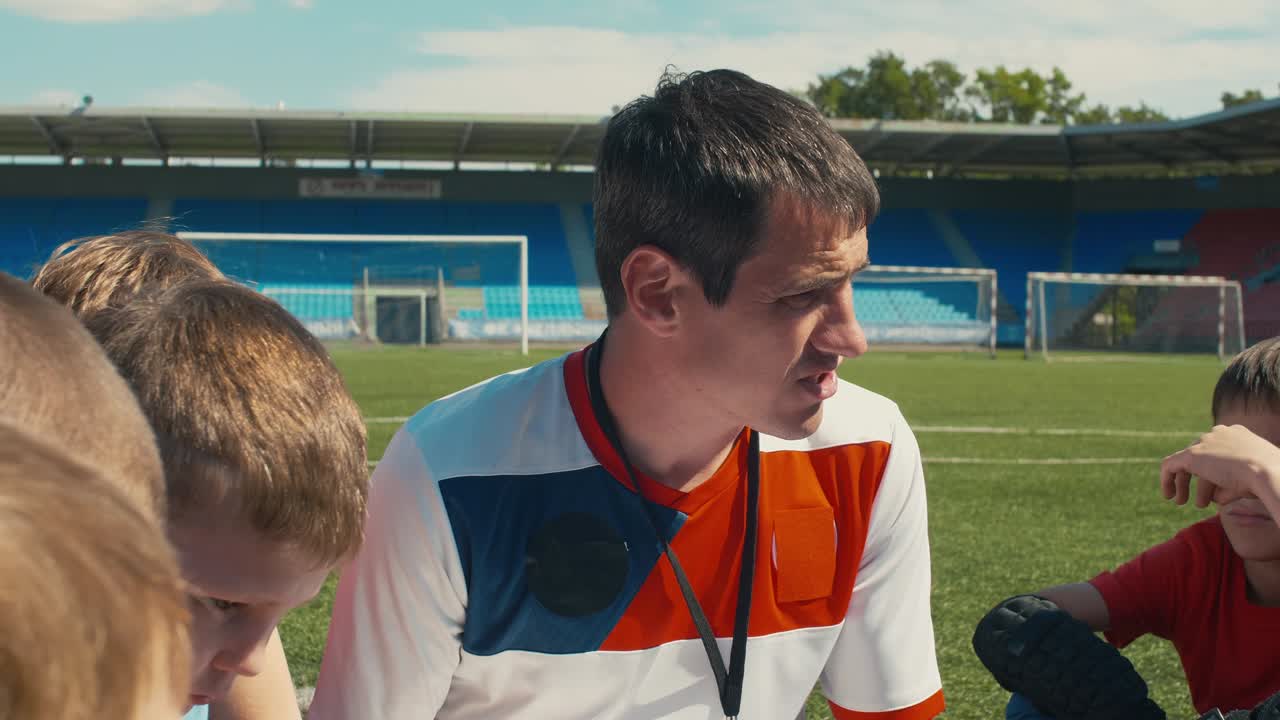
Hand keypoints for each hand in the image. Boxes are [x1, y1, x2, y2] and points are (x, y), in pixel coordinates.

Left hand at [1161, 425, 1279, 509]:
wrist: (1269, 473)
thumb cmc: (1270, 480)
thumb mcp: (1253, 479)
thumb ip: (1233, 483)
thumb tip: (1216, 496)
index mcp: (1238, 434)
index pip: (1217, 449)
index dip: (1211, 468)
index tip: (1212, 484)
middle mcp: (1220, 433)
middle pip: (1200, 455)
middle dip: (1194, 476)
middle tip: (1194, 497)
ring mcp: (1205, 442)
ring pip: (1186, 463)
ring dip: (1183, 483)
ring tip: (1181, 501)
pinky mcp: (1192, 455)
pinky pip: (1170, 465)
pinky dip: (1167, 481)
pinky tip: (1169, 496)